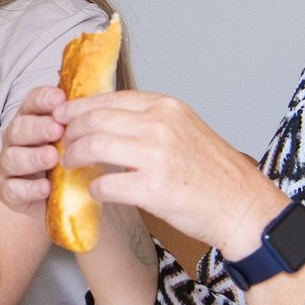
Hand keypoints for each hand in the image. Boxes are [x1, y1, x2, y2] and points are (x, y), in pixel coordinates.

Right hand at [0, 86, 70, 213]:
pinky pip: (11, 189)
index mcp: (31, 119)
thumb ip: (82, 124)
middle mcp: (15, 140)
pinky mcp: (8, 192)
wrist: (63, 198)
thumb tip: (101, 107)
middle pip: (18, 128)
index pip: (31, 102)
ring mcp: (8, 166)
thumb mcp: (78, 140)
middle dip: (38, 128)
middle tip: (58, 129)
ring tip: (52, 158)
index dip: (43, 99)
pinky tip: (45, 187)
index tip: (60, 99)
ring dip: (32, 157)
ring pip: (12, 158)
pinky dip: (28, 188)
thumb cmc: (70, 161)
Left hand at [56, 91, 287, 255]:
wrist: (242, 206)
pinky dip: (94, 188)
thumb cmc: (214, 173)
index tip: (62, 115)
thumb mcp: (186, 129)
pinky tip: (95, 191)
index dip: (79, 107)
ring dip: (74, 156)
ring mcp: (156, 156)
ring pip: (93, 146)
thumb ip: (151, 121)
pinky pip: (105, 184)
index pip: (109, 98)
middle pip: (94, 119)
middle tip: (63, 144)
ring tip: (70, 165)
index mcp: (167, 107)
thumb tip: (107, 119)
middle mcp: (161, 125)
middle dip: (70, 132)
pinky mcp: (153, 189)